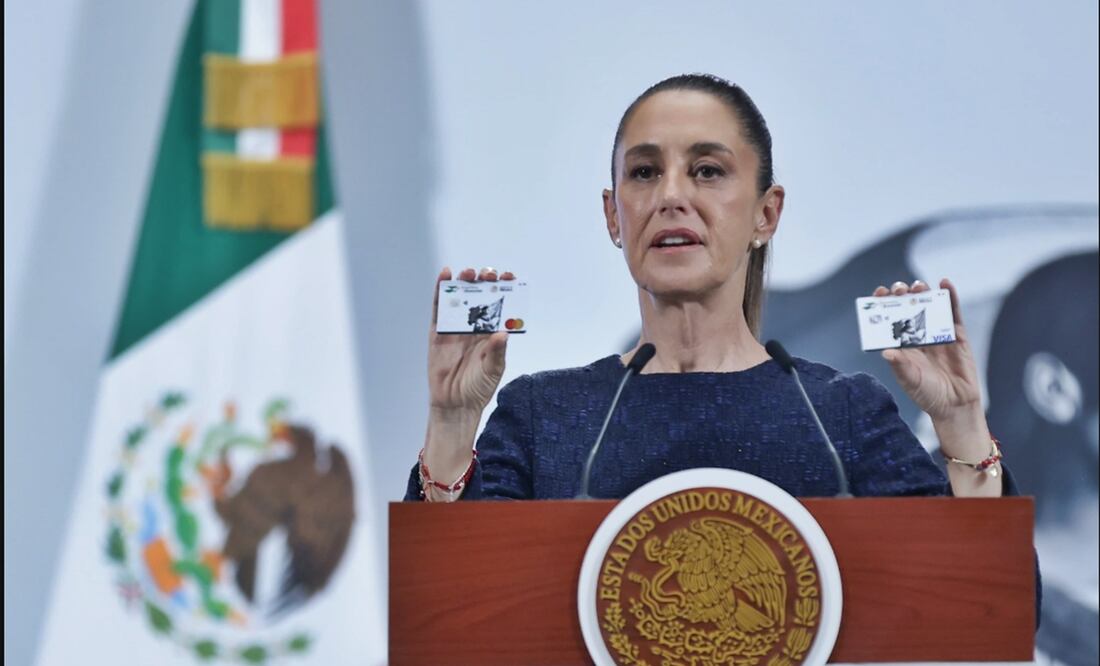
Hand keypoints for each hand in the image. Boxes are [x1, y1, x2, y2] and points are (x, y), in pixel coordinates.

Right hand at [428, 266, 514, 416]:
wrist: (455, 404)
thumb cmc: (478, 388)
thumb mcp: (493, 370)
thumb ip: (497, 352)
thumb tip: (502, 332)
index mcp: (491, 333)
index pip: (499, 306)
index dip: (504, 290)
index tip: (509, 277)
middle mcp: (474, 327)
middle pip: (480, 298)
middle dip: (485, 283)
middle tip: (489, 274)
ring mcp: (455, 328)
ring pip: (460, 299)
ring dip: (464, 282)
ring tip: (469, 272)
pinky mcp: (438, 332)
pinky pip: (439, 309)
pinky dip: (440, 291)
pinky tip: (445, 275)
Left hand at [874, 279, 982, 421]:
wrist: (955, 405)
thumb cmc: (928, 394)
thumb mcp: (910, 380)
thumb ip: (900, 365)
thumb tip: (886, 352)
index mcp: (901, 344)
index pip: (889, 319)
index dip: (884, 304)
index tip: (879, 293)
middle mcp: (918, 336)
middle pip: (908, 308)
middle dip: (902, 296)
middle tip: (899, 289)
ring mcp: (937, 333)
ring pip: (929, 306)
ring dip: (924, 293)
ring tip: (919, 286)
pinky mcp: (957, 335)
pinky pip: (953, 312)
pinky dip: (950, 297)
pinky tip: (945, 284)